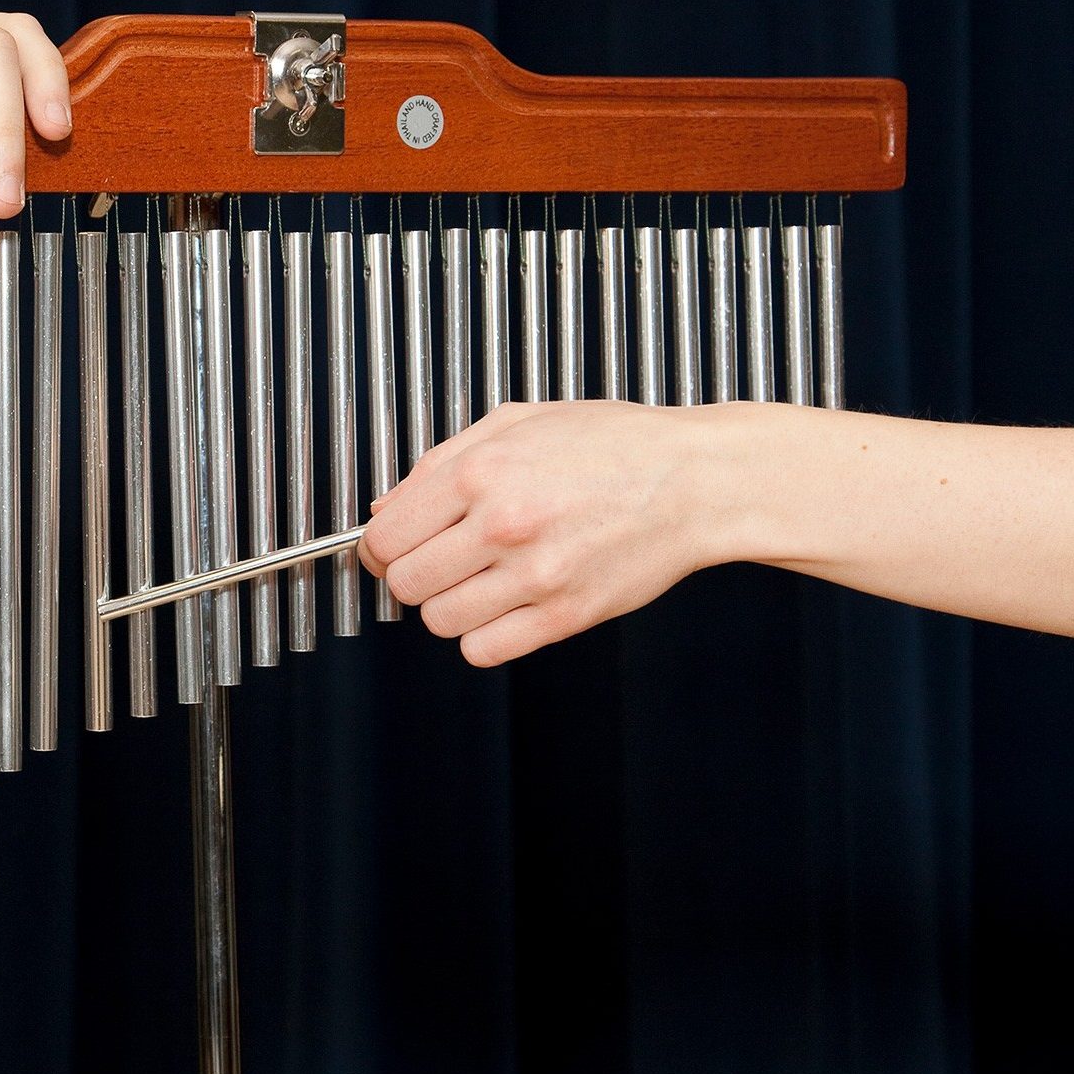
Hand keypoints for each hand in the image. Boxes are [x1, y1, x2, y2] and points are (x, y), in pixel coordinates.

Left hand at [360, 400, 709, 665]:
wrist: (695, 481)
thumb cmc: (613, 444)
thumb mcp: (517, 422)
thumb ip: (440, 462)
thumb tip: (383, 508)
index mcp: (482, 470)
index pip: (386, 536)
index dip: (379, 547)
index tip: (391, 548)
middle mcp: (503, 523)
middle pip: (405, 583)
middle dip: (413, 575)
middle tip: (441, 560)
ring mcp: (535, 575)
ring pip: (439, 621)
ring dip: (449, 606)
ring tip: (482, 579)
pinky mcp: (564, 616)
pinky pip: (483, 651)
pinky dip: (483, 636)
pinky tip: (505, 606)